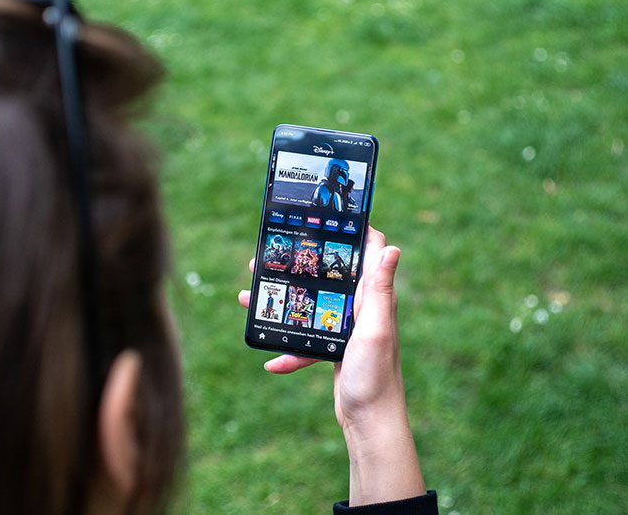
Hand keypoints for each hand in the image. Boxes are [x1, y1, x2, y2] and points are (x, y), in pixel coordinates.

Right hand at [238, 226, 425, 505]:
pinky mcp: (334, 350)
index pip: (368, 252)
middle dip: (298, 266)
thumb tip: (392, 248)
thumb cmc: (376, 377)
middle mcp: (361, 309)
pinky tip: (271, 362)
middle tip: (268, 257)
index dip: (351, 231)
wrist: (370, 423)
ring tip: (249, 298)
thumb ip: (380, 291)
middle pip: (327, 277)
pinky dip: (289, 352)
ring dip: (281, 304)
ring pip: (309, 307)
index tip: (324, 216)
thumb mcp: (375, 330)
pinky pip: (305, 343)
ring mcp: (345, 329)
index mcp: (373, 298)